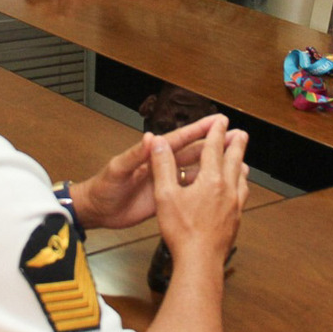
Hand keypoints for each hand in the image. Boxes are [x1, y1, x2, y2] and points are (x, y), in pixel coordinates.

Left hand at [73, 113, 233, 229]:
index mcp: (151, 155)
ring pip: (194, 171)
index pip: (180, 139)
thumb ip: (134, 155)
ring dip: (212, 165)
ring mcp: (165, 182)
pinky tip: (216, 186)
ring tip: (232, 160)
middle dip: (214, 144)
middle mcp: (161, 166)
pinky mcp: (165, 199)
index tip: (218, 120)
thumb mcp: (118, 169)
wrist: (96, 211)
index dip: (199, 129)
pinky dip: (202, 188)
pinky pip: (187, 191)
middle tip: (235, 136)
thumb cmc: (102, 188)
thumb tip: (150, 138)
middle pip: (193, 152)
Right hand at [148, 115, 246, 262]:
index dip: (215, 132)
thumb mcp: (165, 195)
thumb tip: (158, 143)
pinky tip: (239, 191)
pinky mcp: (236, 219)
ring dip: (241, 165)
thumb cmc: (182, 230)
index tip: (220, 120)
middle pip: (234, 160)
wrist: (201, 261)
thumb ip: (163, 167)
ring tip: (242, 160)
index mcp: (210, 180)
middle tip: (241, 133)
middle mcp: (227, 189)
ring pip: (242, 178)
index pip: (213, 149)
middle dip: (236, 145)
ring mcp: (234, 205)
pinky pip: (242, 195)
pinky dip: (242, 185)